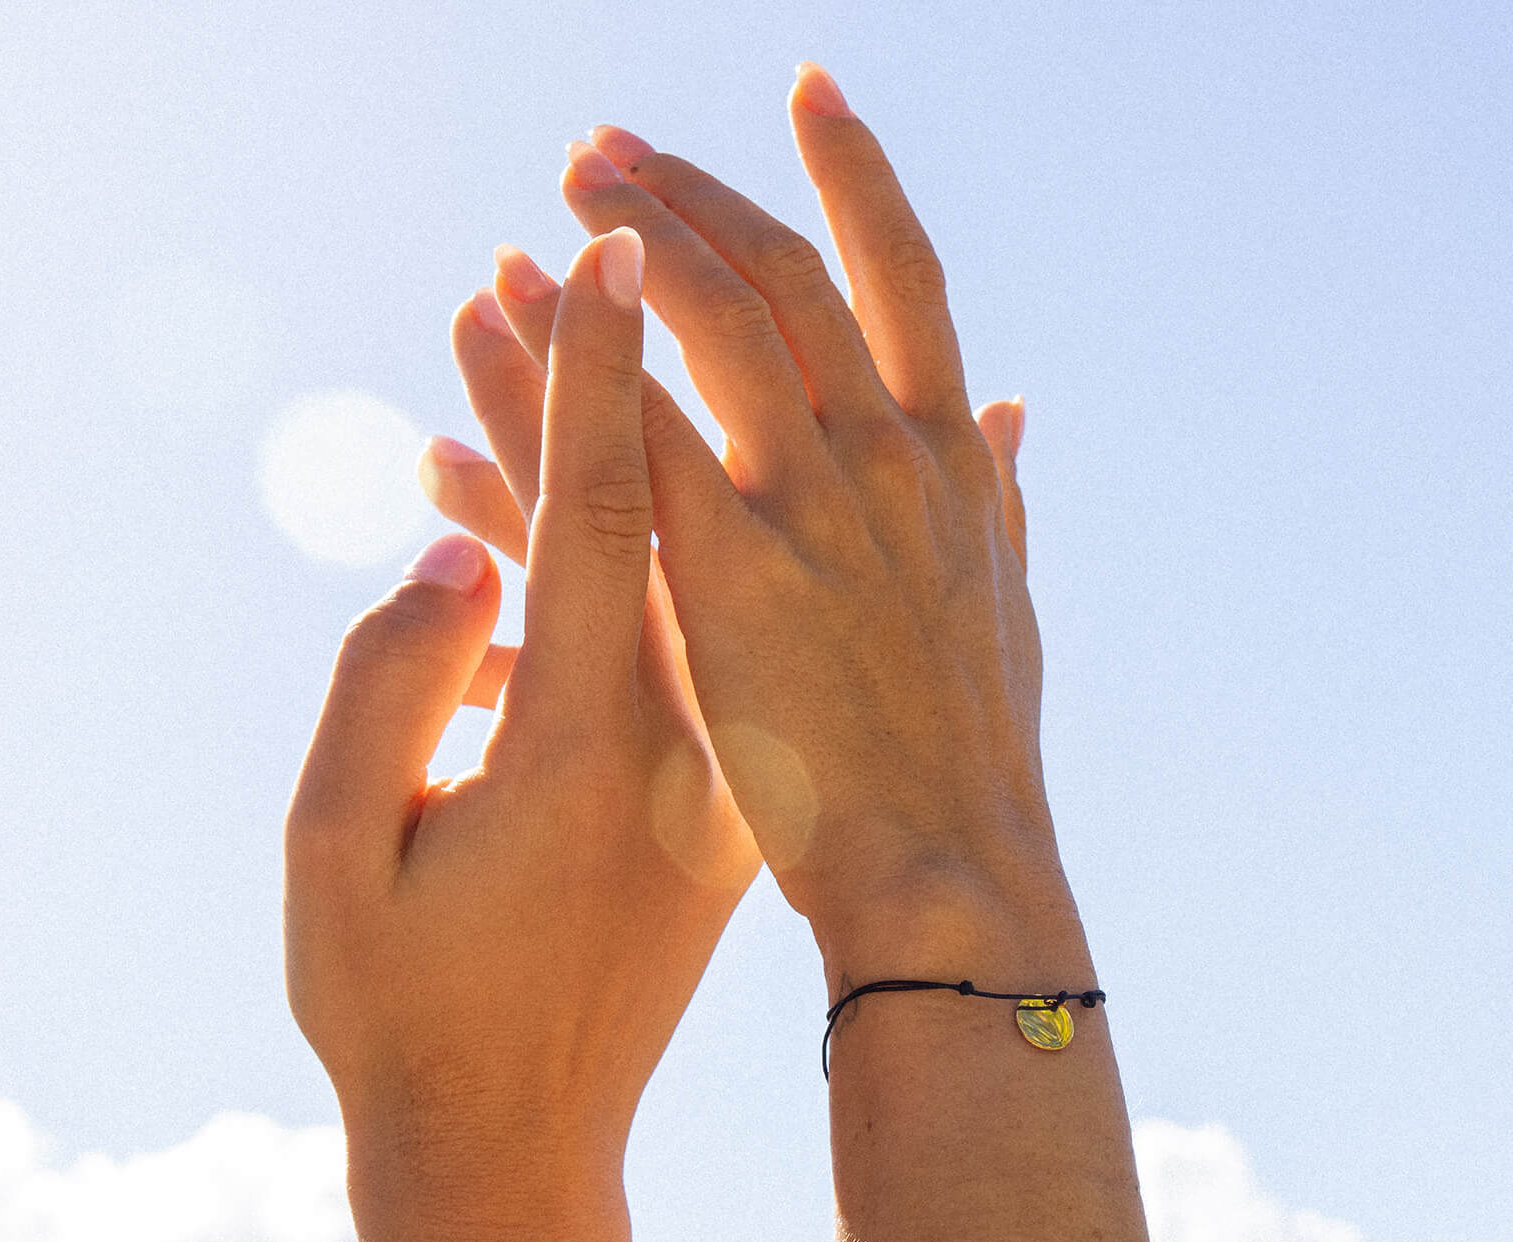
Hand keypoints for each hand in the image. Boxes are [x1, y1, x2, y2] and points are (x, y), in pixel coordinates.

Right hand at [284, 228, 756, 1241]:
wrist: (516, 1152)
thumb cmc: (403, 1018)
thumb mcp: (335, 860)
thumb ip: (384, 690)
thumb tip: (458, 557)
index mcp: (584, 747)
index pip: (603, 512)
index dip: (593, 373)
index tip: (601, 249)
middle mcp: (672, 748)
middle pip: (642, 524)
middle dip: (576, 393)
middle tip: (521, 272)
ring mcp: (701, 782)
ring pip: (656, 585)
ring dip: (584, 480)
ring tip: (499, 366)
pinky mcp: (704, 815)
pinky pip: (665, 662)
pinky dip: (606, 588)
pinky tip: (528, 534)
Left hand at [555, 69, 1059, 981]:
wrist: (949, 878)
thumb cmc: (972, 768)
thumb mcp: (1008, 612)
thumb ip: (998, 500)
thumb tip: (1014, 409)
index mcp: (953, 466)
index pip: (904, 277)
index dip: (854, 172)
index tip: (806, 91)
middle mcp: (887, 463)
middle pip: (782, 276)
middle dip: (690, 192)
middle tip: (602, 149)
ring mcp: (809, 512)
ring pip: (701, 326)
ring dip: (618, 247)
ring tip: (547, 201)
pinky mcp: (725, 578)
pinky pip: (626, 439)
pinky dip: (560, 372)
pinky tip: (499, 326)